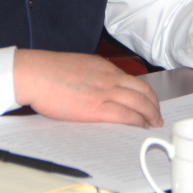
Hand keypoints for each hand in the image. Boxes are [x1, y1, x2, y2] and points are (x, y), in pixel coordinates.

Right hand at [13, 49, 161, 127]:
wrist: (35, 73)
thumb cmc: (49, 71)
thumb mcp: (78, 66)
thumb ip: (93, 75)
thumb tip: (99, 87)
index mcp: (103, 67)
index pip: (133, 80)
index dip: (145, 94)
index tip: (148, 102)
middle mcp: (109, 77)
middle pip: (142, 91)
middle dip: (153, 106)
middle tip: (156, 116)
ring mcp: (104, 92)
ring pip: (139, 104)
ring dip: (150, 115)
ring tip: (152, 124)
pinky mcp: (96, 108)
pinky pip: (125, 116)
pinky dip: (137, 122)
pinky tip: (139, 127)